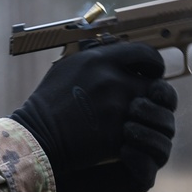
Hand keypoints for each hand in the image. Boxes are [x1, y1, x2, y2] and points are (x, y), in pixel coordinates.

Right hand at [10, 42, 176, 191]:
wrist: (37, 137)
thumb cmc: (48, 103)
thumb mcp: (67, 68)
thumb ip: (95, 58)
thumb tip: (116, 54)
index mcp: (99, 60)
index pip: (145, 53)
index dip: (153, 63)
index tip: (153, 71)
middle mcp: (112, 80)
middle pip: (154, 84)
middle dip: (151, 94)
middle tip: (143, 102)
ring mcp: (117, 108)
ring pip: (152, 111)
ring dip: (147, 116)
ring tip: (135, 121)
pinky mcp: (118, 134)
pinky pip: (140, 133)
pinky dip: (134, 136)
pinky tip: (123, 138)